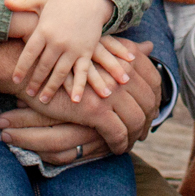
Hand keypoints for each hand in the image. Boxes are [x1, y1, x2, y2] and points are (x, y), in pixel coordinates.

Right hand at [0, 39, 158, 163]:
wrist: (37, 69)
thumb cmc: (68, 58)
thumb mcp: (101, 50)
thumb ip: (127, 49)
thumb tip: (150, 46)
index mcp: (125, 58)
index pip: (154, 81)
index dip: (157, 100)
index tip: (152, 112)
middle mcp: (122, 73)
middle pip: (149, 102)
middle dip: (148, 121)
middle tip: (143, 133)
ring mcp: (110, 91)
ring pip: (136, 120)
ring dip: (135, 135)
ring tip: (131, 143)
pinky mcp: (96, 109)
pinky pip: (117, 132)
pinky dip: (120, 143)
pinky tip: (117, 149)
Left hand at [5, 0, 112, 103]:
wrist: (92, 0)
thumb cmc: (64, 0)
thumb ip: (23, 3)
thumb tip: (4, 1)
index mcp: (44, 29)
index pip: (28, 53)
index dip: (21, 68)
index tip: (15, 80)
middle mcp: (57, 41)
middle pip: (42, 66)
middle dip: (35, 81)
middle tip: (28, 93)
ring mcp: (72, 48)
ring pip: (59, 73)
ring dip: (51, 88)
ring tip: (43, 100)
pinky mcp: (86, 52)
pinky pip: (82, 73)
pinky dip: (78, 87)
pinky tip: (74, 100)